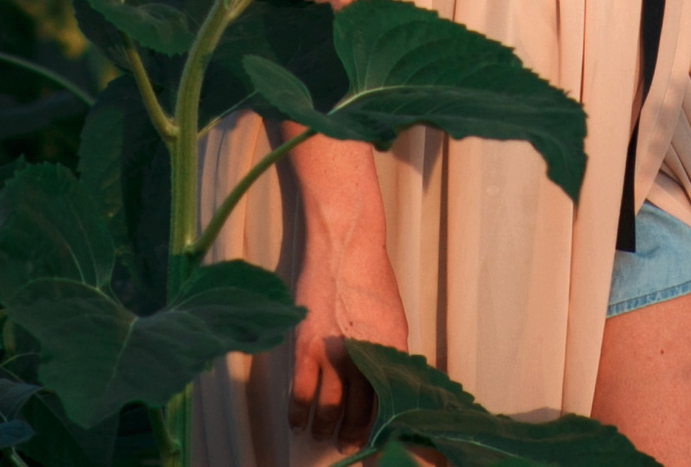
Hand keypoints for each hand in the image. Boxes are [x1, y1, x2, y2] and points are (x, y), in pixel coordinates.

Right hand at [290, 207, 407, 444]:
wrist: (345, 245)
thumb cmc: (369, 276)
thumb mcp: (392, 318)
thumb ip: (388, 352)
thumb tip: (384, 381)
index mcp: (392, 353)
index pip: (388, 403)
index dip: (380, 427)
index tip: (373, 438)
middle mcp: (367, 359)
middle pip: (360, 413)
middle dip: (353, 435)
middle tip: (347, 446)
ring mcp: (335, 355)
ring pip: (330, 409)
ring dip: (325, 429)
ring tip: (322, 436)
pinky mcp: (307, 347)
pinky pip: (301, 393)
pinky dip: (298, 413)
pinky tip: (298, 423)